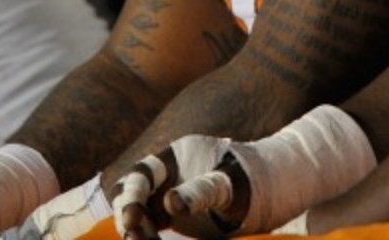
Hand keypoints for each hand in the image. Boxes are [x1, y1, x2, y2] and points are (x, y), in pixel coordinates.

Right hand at [112, 135, 244, 239]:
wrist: (260, 190)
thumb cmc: (245, 182)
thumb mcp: (228, 185)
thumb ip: (202, 191)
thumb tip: (170, 204)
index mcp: (175, 157)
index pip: (143, 173)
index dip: (132, 195)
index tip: (131, 221)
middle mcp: (164, 174)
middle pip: (131, 192)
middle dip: (128, 216)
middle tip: (135, 238)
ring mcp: (163, 193)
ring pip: (137, 212)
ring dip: (136, 232)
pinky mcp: (166, 214)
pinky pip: (147, 226)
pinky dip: (146, 237)